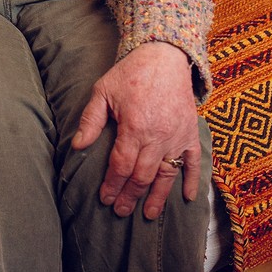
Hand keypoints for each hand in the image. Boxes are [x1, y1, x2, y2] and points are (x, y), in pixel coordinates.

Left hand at [71, 42, 201, 220]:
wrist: (164, 55)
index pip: (121, 166)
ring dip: (158, 197)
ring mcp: (177, 137)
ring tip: (149, 215)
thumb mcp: (103, 91)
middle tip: (121, 212)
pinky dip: (193, 181)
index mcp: (135, 128)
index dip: (112, 185)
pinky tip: (189, 198)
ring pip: (167, 175)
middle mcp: (158, 137)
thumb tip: (78, 146)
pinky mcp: (191, 133)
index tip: (105, 199)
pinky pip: (194, 162)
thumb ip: (90, 120)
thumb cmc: (130, 73)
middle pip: (142, 176)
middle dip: (130, 196)